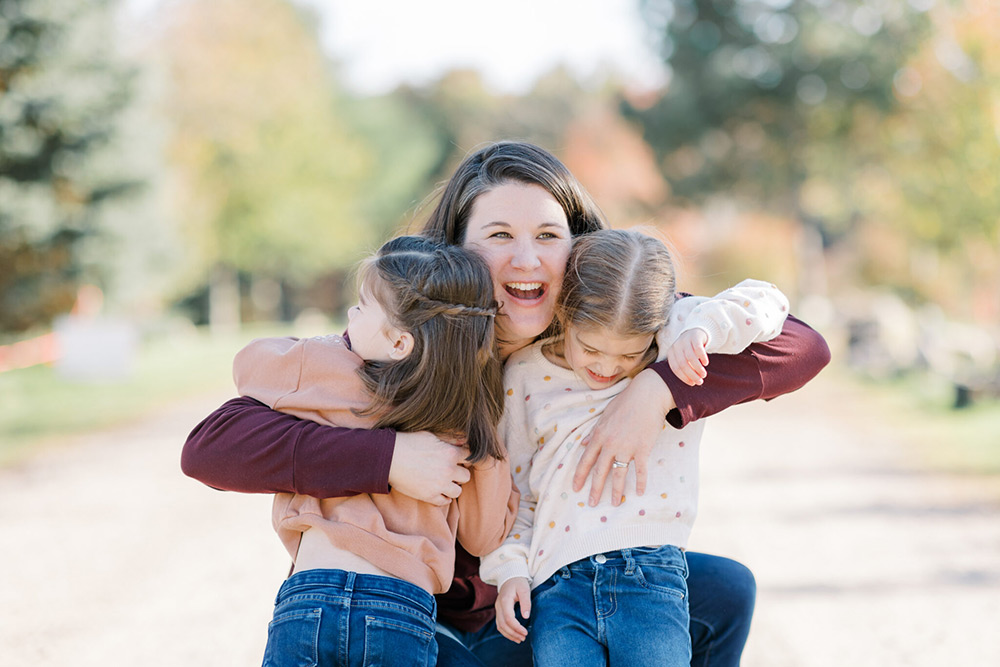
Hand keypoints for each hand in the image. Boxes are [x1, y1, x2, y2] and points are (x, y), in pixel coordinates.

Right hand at [388, 431, 470, 505]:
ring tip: (444, 482)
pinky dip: (443, 497)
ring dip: (453, 487)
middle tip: (450, 471)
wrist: (389, 457)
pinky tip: (438, 491)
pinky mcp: (429, 496)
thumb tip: (463, 442)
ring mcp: (439, 485)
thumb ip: (449, 440)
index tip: (459, 458)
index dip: (465, 457)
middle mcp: (448, 470)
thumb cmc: (408, 442)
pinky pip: (444, 502)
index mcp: (450, 453)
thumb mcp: (431, 436)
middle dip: (459, 473)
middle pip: (466, 476)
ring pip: (458, 491)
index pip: (470, 457)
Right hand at [495, 577, 530, 642]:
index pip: (508, 618)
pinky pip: (500, 624)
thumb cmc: (518, 582)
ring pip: (500, 626)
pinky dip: (506, 632)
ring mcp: (497, 609)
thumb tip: (526, 617)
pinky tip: (514, 635)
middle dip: (513, 633)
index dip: (517, 628)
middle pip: (503, 624)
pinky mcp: (499, 611)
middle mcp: (498, 606)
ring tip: (520, 639)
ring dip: (509, 634)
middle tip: (524, 638)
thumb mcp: (524, 589)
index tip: (525, 632)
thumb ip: (526, 603)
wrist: (510, 576)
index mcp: (505, 600)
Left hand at [572, 369, 675, 505]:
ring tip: (614, 503)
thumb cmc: (626, 403)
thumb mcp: (604, 415)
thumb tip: (584, 444)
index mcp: (599, 435)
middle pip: (600, 471)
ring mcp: (627, 447)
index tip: (576, 488)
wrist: (647, 396)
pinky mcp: (642, 449)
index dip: (580, 475)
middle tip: (592, 503)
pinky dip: (640, 482)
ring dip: (616, 491)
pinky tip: (639, 493)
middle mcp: (611, 444)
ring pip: (619, 474)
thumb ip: (594, 432)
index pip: (586, 460)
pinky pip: (640, 470)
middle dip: (595, 489)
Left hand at [665, 329, 709, 385]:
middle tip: (700, 381)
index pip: (675, 368)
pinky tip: (706, 363)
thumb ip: (686, 368)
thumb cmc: (689, 350)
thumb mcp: (684, 358)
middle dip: (691, 374)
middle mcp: (676, 346)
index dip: (683, 377)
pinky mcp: (694, 337)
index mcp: (671, 353)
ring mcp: (684, 340)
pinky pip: (698, 348)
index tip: (692, 384)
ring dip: (697, 368)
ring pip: (690, 357)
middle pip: (682, 364)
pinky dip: (702, 357)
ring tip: (704, 375)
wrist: (695, 332)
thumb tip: (693, 382)